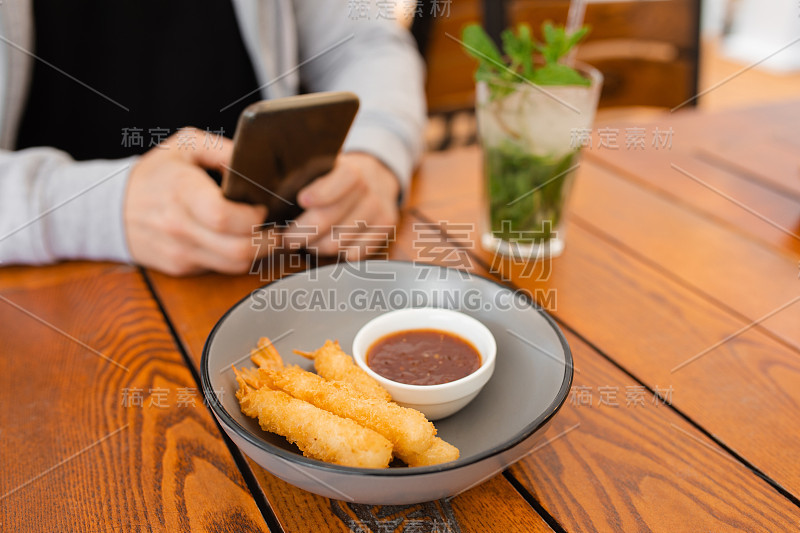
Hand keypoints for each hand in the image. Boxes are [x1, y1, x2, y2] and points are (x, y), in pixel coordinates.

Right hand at [124, 128, 269, 275]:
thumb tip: (255, 160)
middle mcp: (179, 226)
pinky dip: (236, 259)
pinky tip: (238, 242)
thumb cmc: (155, 174)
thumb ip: (222, 150)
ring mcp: (179, 251)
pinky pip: (220, 269)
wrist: (111, 208)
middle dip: (267, 240)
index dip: (253, 216)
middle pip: (238, 249)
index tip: (262, 208)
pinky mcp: (180, 267)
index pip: (223, 216)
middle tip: (275, 228)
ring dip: (257, 254)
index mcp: (181, 191)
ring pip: (234, 265)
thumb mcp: (185, 146)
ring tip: (262, 236)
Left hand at [285, 153, 399, 258]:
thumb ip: (303, 183)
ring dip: (316, 247)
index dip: (317, 195)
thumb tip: (275, 209)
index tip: (301, 201)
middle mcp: (368, 191)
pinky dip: (338, 254)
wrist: (379, 176)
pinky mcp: (386, 229)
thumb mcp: (325, 168)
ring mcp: (378, 211)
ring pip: (338, 243)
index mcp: (350, 171)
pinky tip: (328, 246)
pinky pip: (355, 254)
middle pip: (328, 221)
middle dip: (300, 234)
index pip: (334, 185)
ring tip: (307, 242)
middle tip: (288, 239)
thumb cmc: (341, 177)